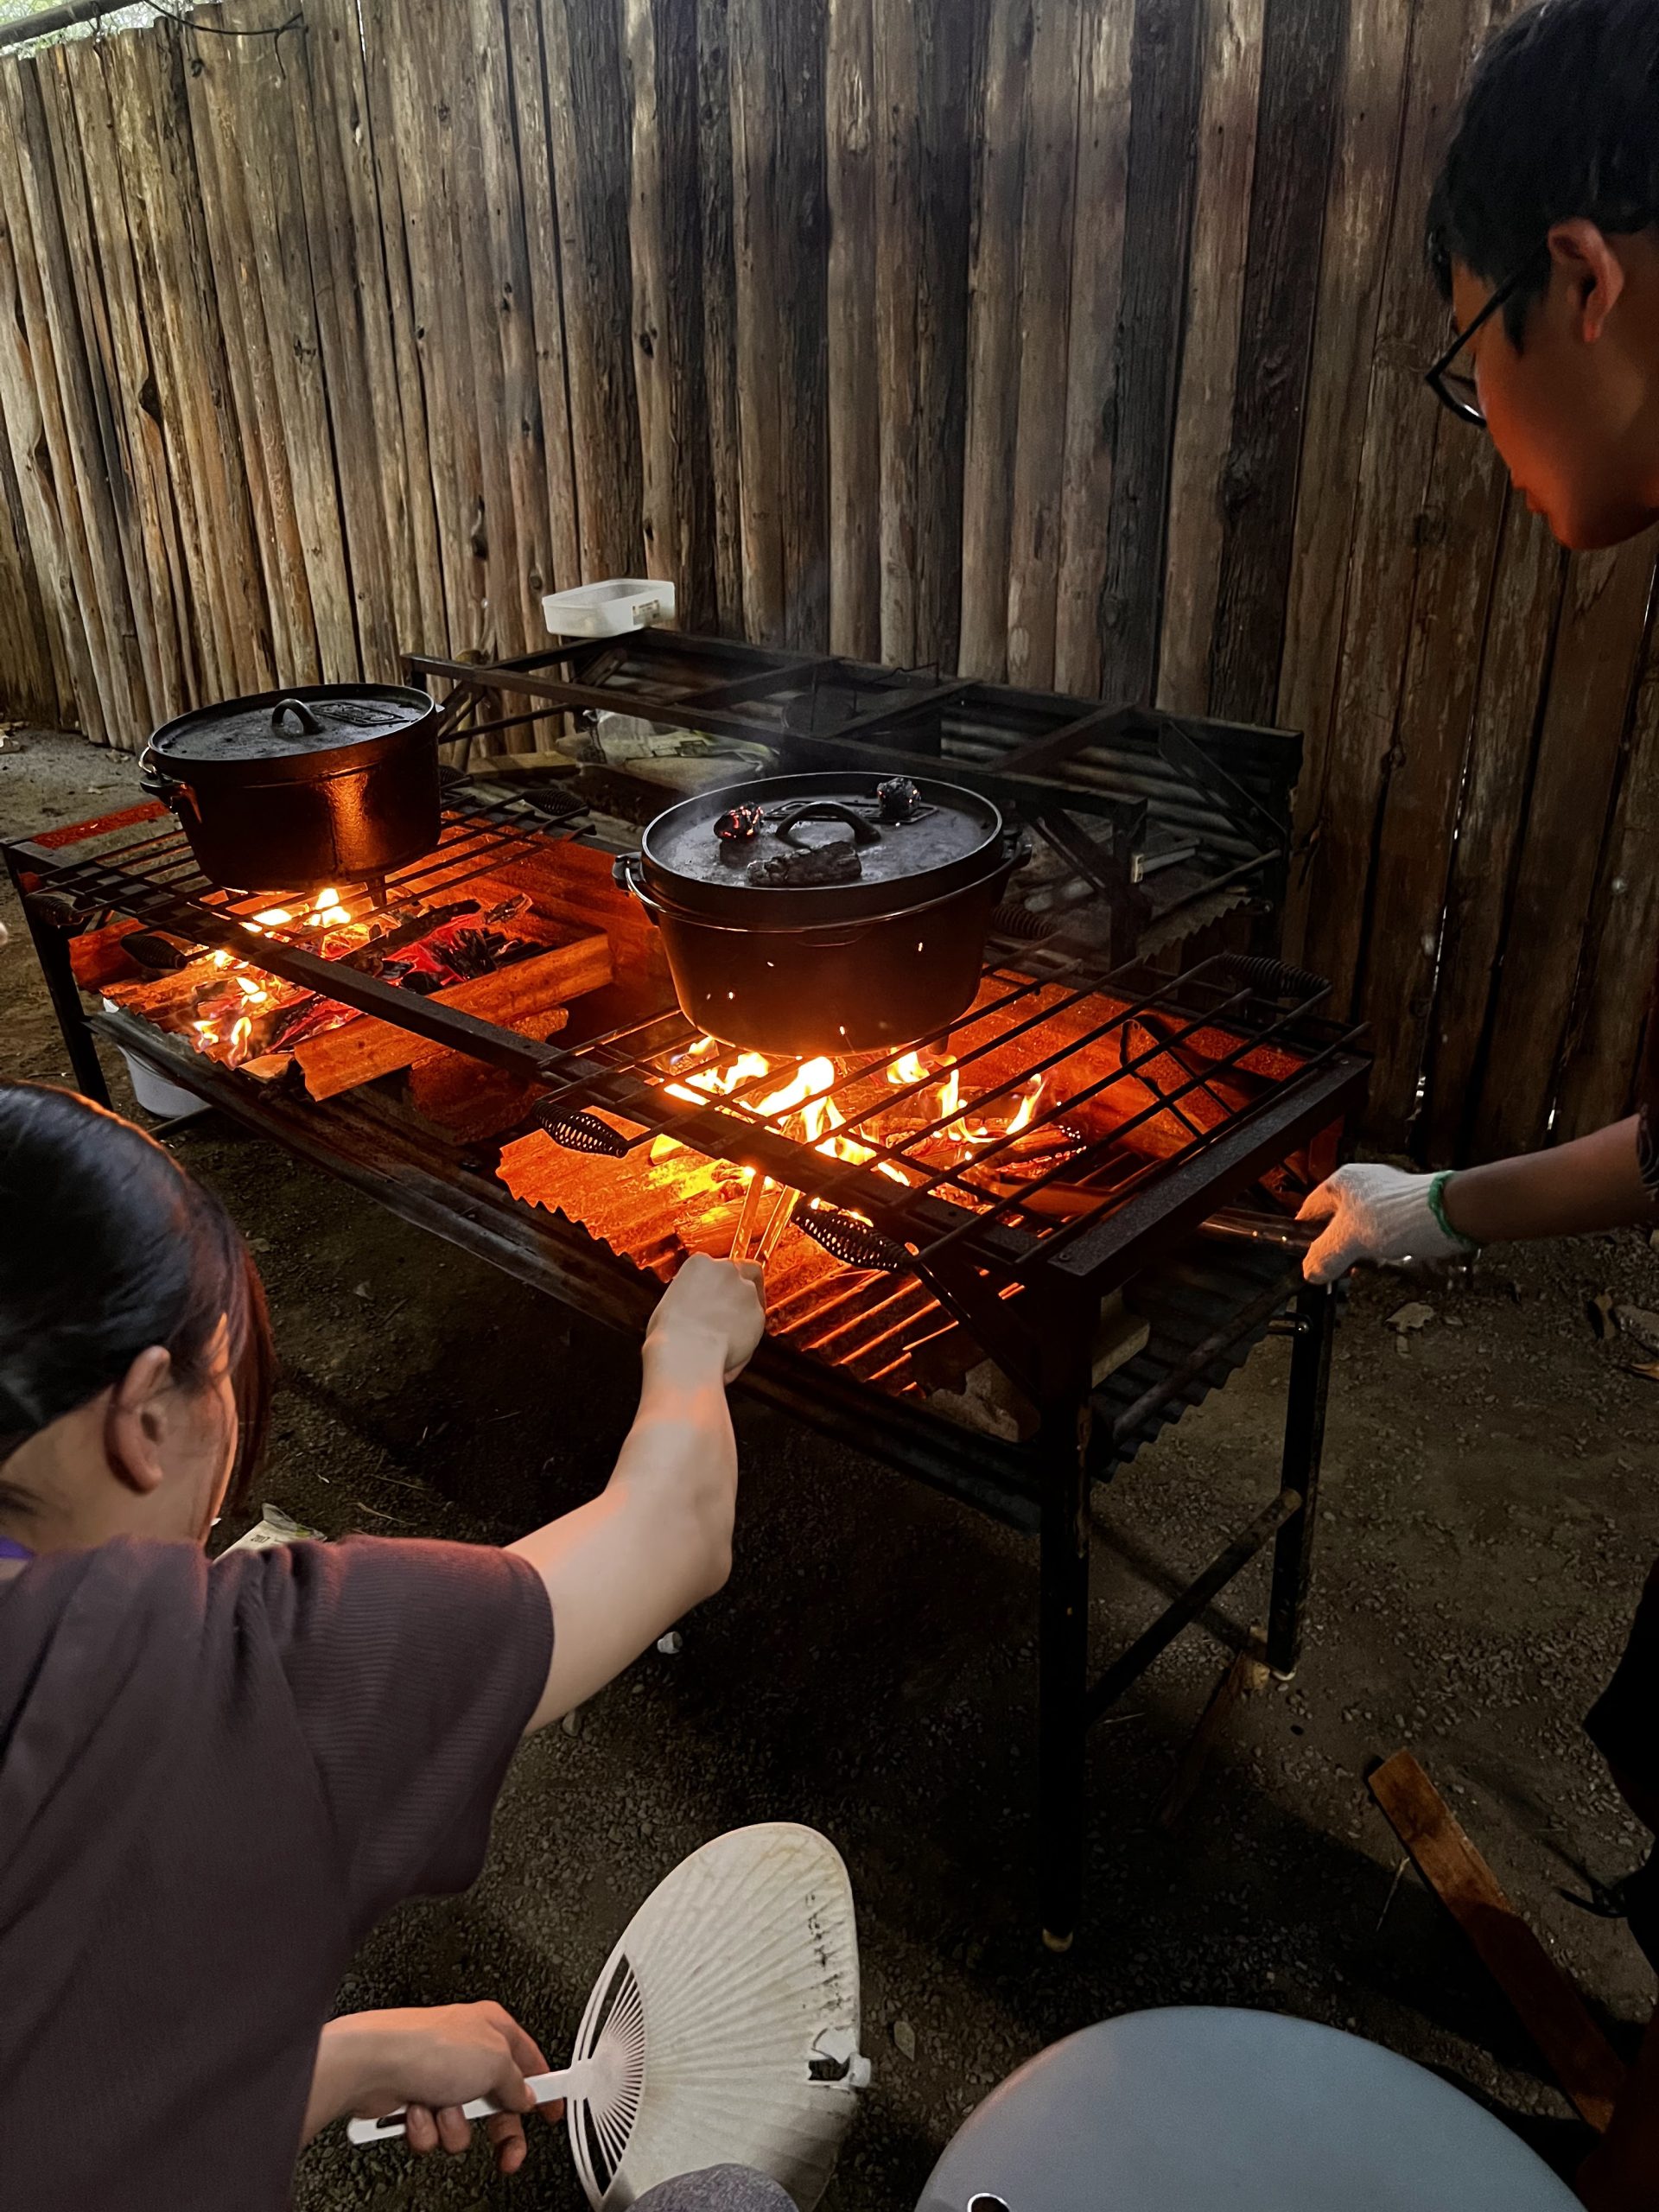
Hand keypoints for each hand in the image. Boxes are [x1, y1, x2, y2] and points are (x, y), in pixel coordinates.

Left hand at [312, 2002, 558, 2173]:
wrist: (372, 2064)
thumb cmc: (428, 2046)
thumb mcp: (495, 2061)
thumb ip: (516, 2082)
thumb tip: (525, 2095)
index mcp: (492, 2030)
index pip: (529, 2061)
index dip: (543, 2089)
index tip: (553, 2113)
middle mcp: (467, 2052)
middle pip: (497, 2103)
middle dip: (499, 2131)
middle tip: (507, 2154)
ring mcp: (439, 2078)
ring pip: (464, 2125)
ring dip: (454, 2127)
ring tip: (440, 2109)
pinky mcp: (415, 2101)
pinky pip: (434, 2133)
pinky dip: (426, 2129)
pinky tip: (417, 2111)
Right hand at [645, 1250, 766, 1381]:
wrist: (686, 1353)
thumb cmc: (670, 1334)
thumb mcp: (671, 1303)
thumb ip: (691, 1296)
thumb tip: (696, 1308)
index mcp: (700, 1263)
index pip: (717, 1264)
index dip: (719, 1281)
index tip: (716, 1294)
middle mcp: (727, 1270)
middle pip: (745, 1270)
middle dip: (744, 1285)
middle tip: (735, 1305)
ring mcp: (746, 1291)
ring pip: (754, 1297)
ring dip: (745, 1312)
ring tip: (727, 1335)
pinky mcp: (759, 1314)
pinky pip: (757, 1323)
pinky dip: (749, 1334)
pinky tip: (732, 1348)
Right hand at [1297, 1163, 1473, 1284]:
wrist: (1446, 1215)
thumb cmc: (1400, 1214)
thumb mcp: (1349, 1240)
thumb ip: (1324, 1257)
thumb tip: (1311, 1270)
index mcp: (1341, 1182)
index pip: (1309, 1210)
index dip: (1304, 1235)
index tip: (1302, 1255)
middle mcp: (1362, 1185)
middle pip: (1335, 1221)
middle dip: (1336, 1246)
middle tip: (1335, 1265)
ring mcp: (1384, 1198)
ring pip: (1360, 1229)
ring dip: (1360, 1249)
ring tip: (1364, 1262)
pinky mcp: (1404, 1212)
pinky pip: (1383, 1233)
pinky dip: (1381, 1248)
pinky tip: (1386, 1257)